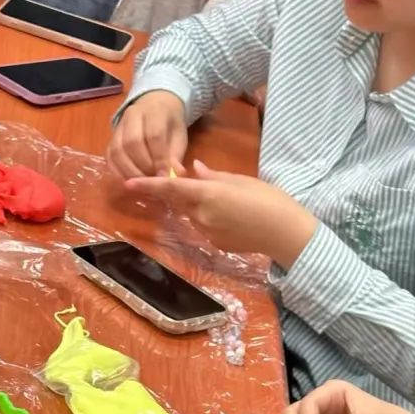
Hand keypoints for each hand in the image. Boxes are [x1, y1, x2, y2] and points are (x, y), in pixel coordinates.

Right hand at [107, 91, 187, 178]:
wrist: (154, 105)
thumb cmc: (170, 124)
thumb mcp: (179, 137)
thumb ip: (175, 156)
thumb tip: (170, 176)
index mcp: (155, 111)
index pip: (154, 136)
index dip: (159, 159)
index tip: (165, 177)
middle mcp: (132, 115)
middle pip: (132, 143)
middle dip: (143, 167)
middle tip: (153, 182)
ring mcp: (118, 126)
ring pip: (118, 150)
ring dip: (130, 171)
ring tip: (142, 183)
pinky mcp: (111, 138)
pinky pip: (110, 156)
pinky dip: (118, 172)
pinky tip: (130, 181)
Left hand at [127, 160, 316, 265]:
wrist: (286, 232)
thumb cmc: (269, 199)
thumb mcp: (240, 180)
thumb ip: (212, 176)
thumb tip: (193, 169)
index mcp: (207, 194)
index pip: (170, 188)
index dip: (147, 185)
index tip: (128, 183)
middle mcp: (202, 215)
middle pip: (180, 202)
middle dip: (177, 193)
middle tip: (186, 181)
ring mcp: (208, 233)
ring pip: (193, 215)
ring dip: (197, 206)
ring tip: (226, 200)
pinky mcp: (216, 244)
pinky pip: (205, 227)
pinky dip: (210, 219)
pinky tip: (232, 217)